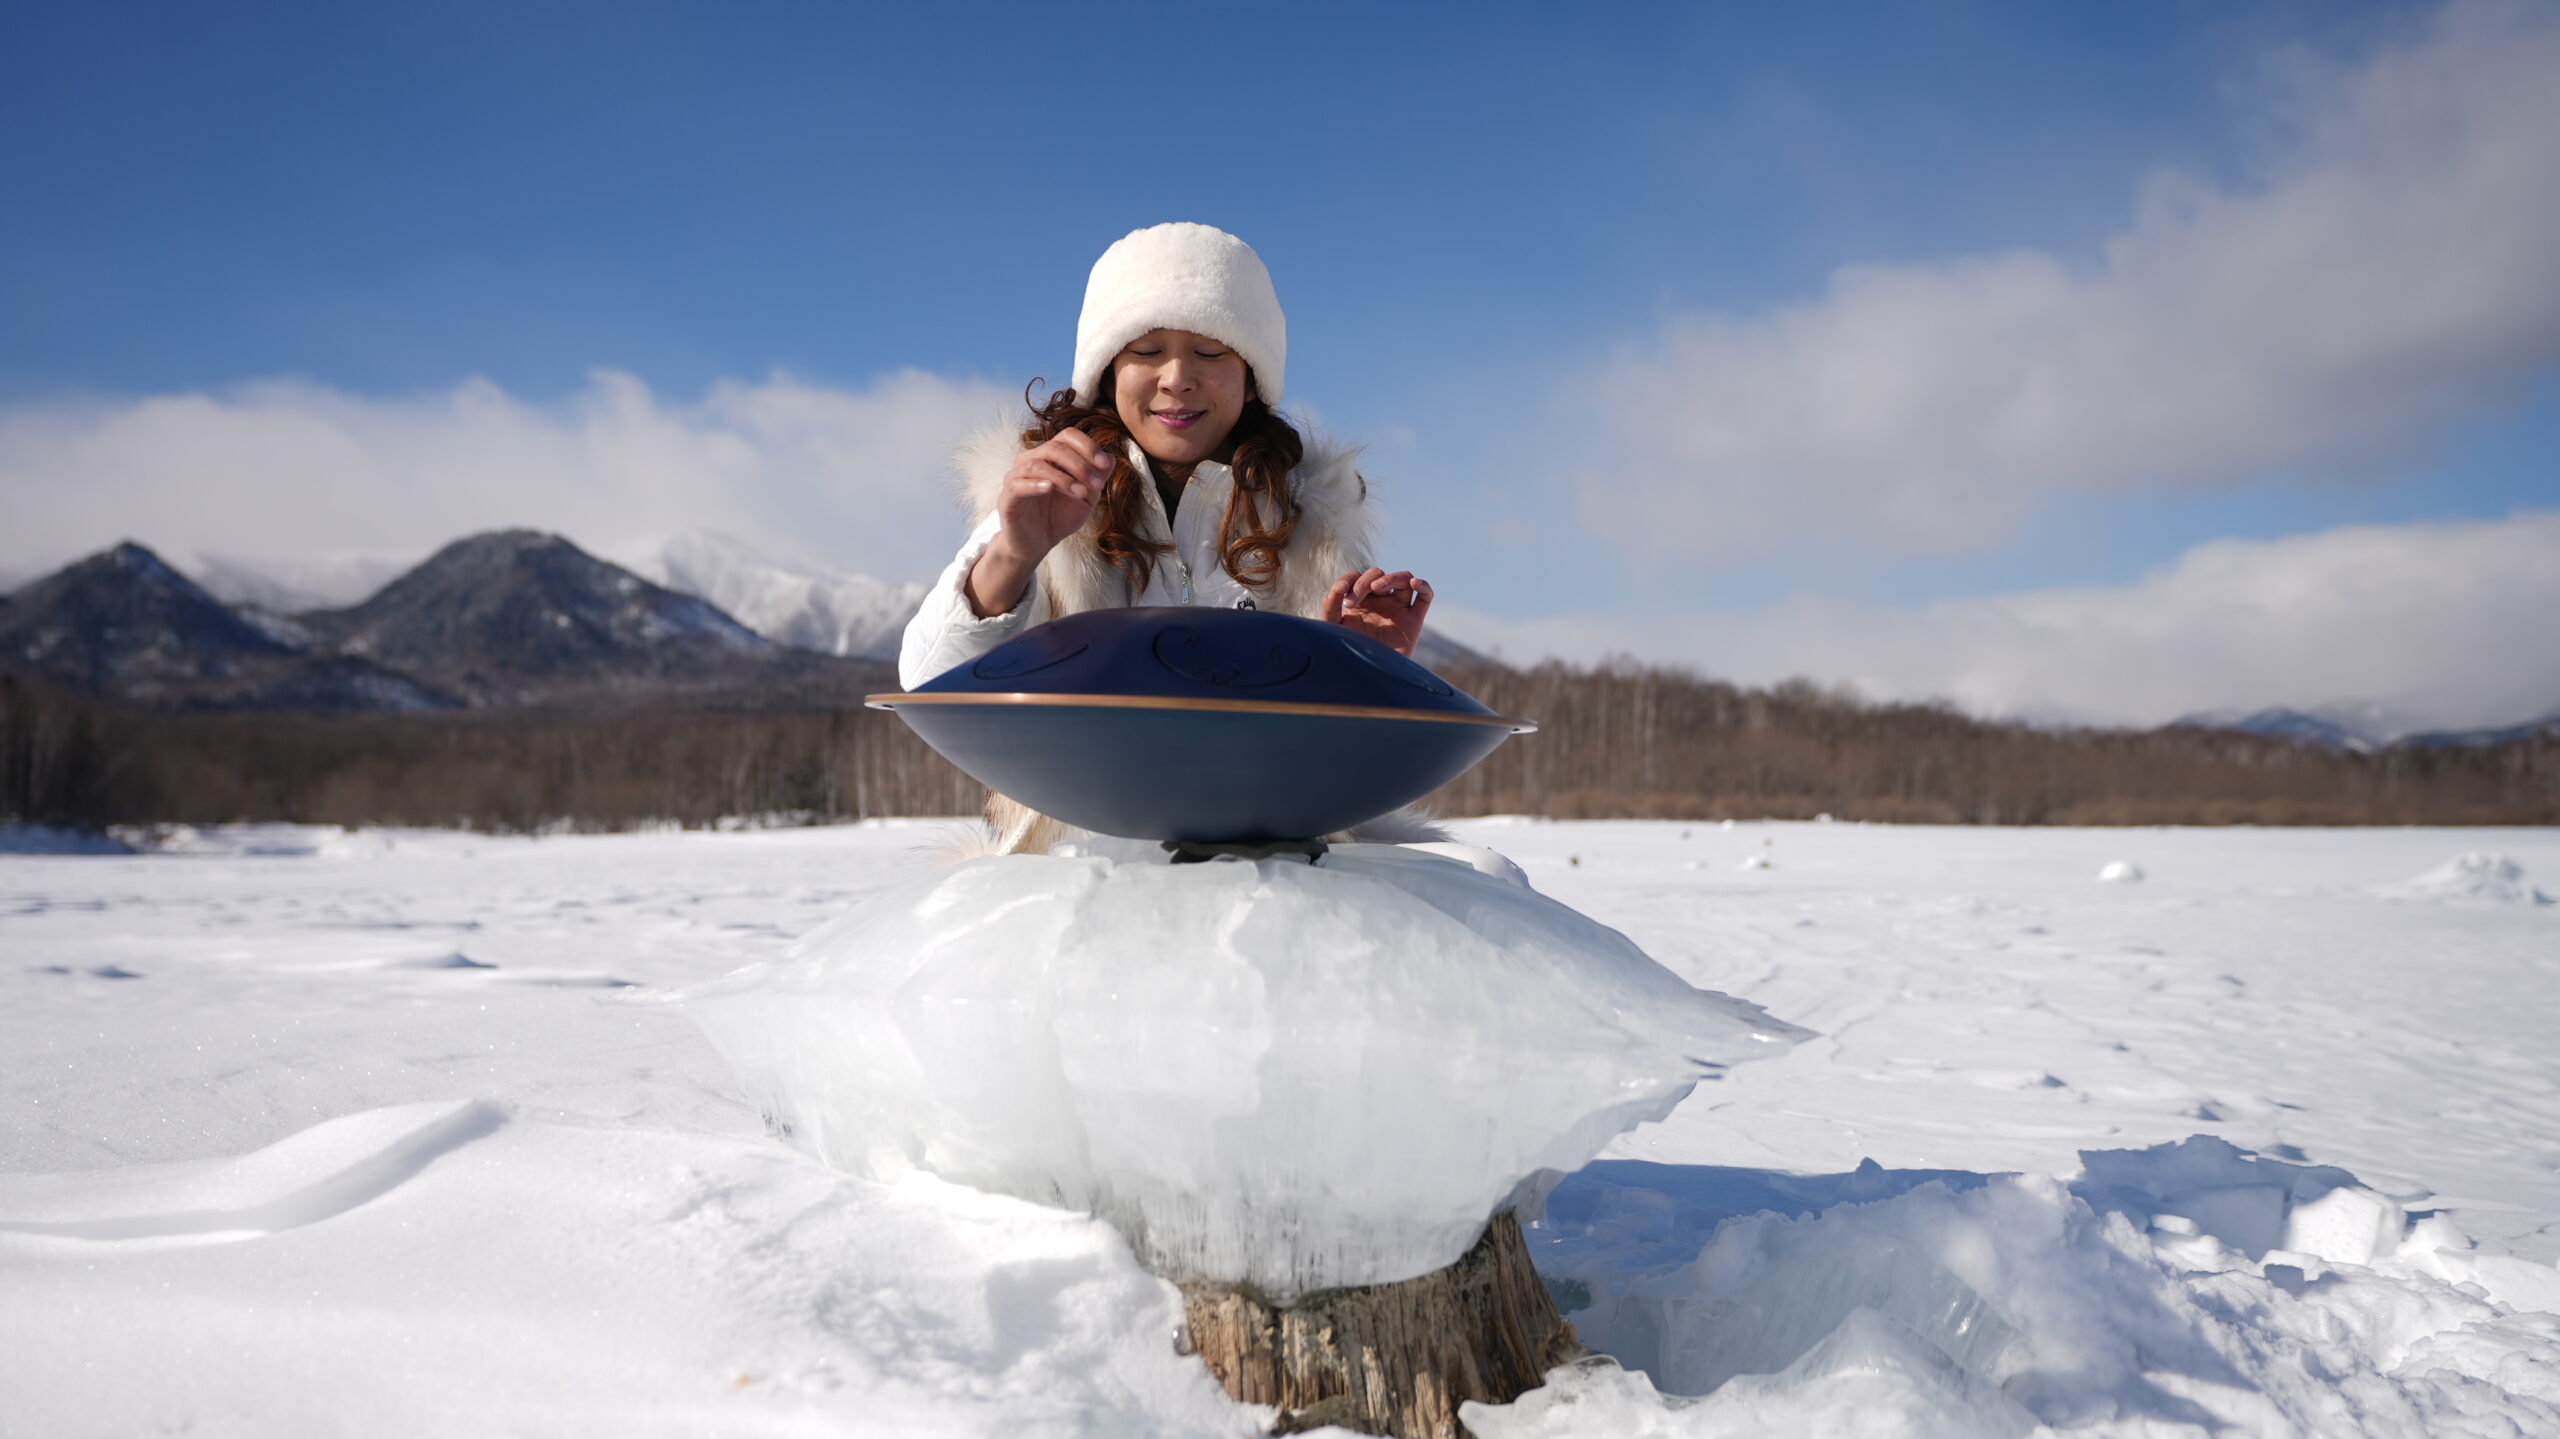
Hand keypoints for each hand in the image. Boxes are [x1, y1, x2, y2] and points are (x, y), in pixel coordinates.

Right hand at [998, 429, 1115, 556]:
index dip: (1088, 446)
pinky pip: (1018, 484)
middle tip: (1097, 484)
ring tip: (1080, 493)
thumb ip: (1097, 477)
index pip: (1067, 436)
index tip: (1104, 465)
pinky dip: (1035, 484)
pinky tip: (1050, 488)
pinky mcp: (1007, 497)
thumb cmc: (1060, 517)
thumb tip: (1111, 457)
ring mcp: (1016, 477)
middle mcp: (1031, 460)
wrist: (1038, 544)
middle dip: (1080, 464)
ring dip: (1063, 477)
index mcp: (1050, 456)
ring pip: (1037, 464)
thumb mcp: (1086, 498)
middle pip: (1054, 447)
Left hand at [1323, 567, 1432, 656]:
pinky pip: (1425, 597)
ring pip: (1404, 579)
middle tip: (1354, 600)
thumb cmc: (1347, 654)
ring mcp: (1398, 610)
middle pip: (1378, 575)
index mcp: (1359, 601)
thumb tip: (1337, 588)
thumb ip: (1331, 607)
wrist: (1365, 680)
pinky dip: (1423, 586)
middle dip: (1365, 581)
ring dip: (1392, 577)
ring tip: (1377, 587)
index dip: (1349, 579)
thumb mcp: (1333, 629)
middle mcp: (1380, 602)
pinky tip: (1414, 583)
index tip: (1340, 591)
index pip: (1357, 577)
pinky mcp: (1414, 621)